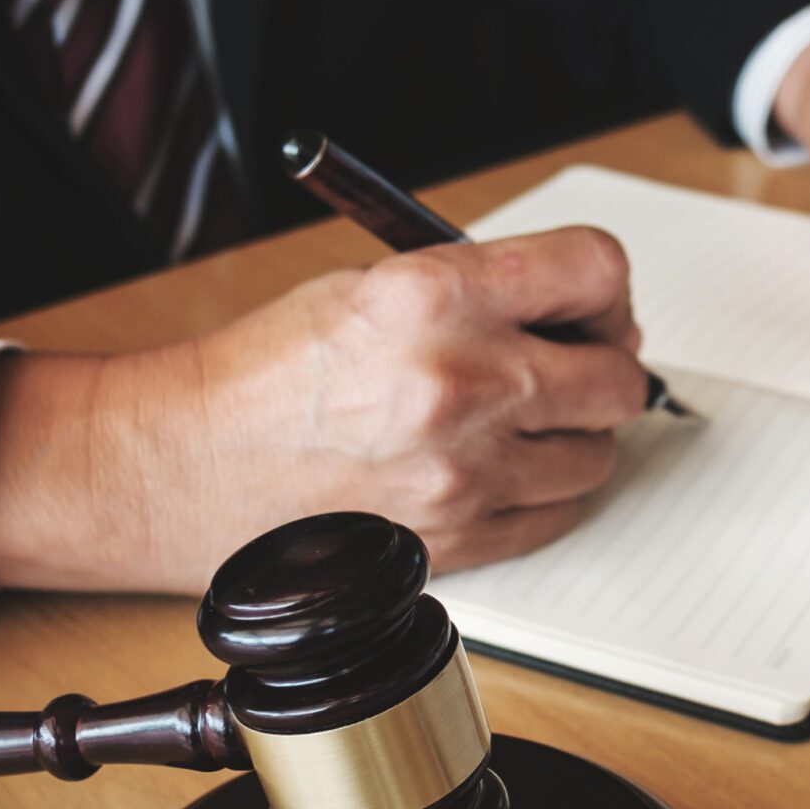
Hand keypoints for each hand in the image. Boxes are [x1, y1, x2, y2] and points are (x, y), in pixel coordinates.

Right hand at [0, 228, 649, 593]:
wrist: (192, 463)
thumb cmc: (274, 372)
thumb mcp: (375, 284)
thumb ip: (484, 290)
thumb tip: (578, 310)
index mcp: (438, 295)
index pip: (596, 271)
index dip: (602, 288)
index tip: (590, 303)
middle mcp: (463, 381)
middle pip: (617, 374)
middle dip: (599, 363)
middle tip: (567, 361)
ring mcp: (465, 470)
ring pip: (597, 452)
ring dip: (572, 434)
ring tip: (518, 419)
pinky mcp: (460, 537)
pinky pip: (561, 513)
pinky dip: (544, 491)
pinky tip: (497, 467)